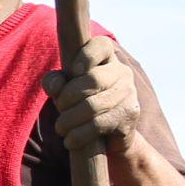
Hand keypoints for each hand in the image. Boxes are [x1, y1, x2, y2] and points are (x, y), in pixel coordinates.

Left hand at [41, 37, 140, 156]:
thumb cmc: (82, 103)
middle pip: (92, 79)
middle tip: (60, 108)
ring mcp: (129, 94)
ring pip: (93, 106)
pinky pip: (98, 124)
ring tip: (61, 128)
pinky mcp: (129, 116)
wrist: (109, 135)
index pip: (101, 45)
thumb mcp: (64, 89)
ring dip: (69, 120)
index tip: (72, 72)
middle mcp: (122, 72)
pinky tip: (69, 140)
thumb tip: (56, 86)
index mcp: (108, 57)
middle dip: (68, 97)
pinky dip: (78, 135)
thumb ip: (55, 81)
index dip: (84, 57)